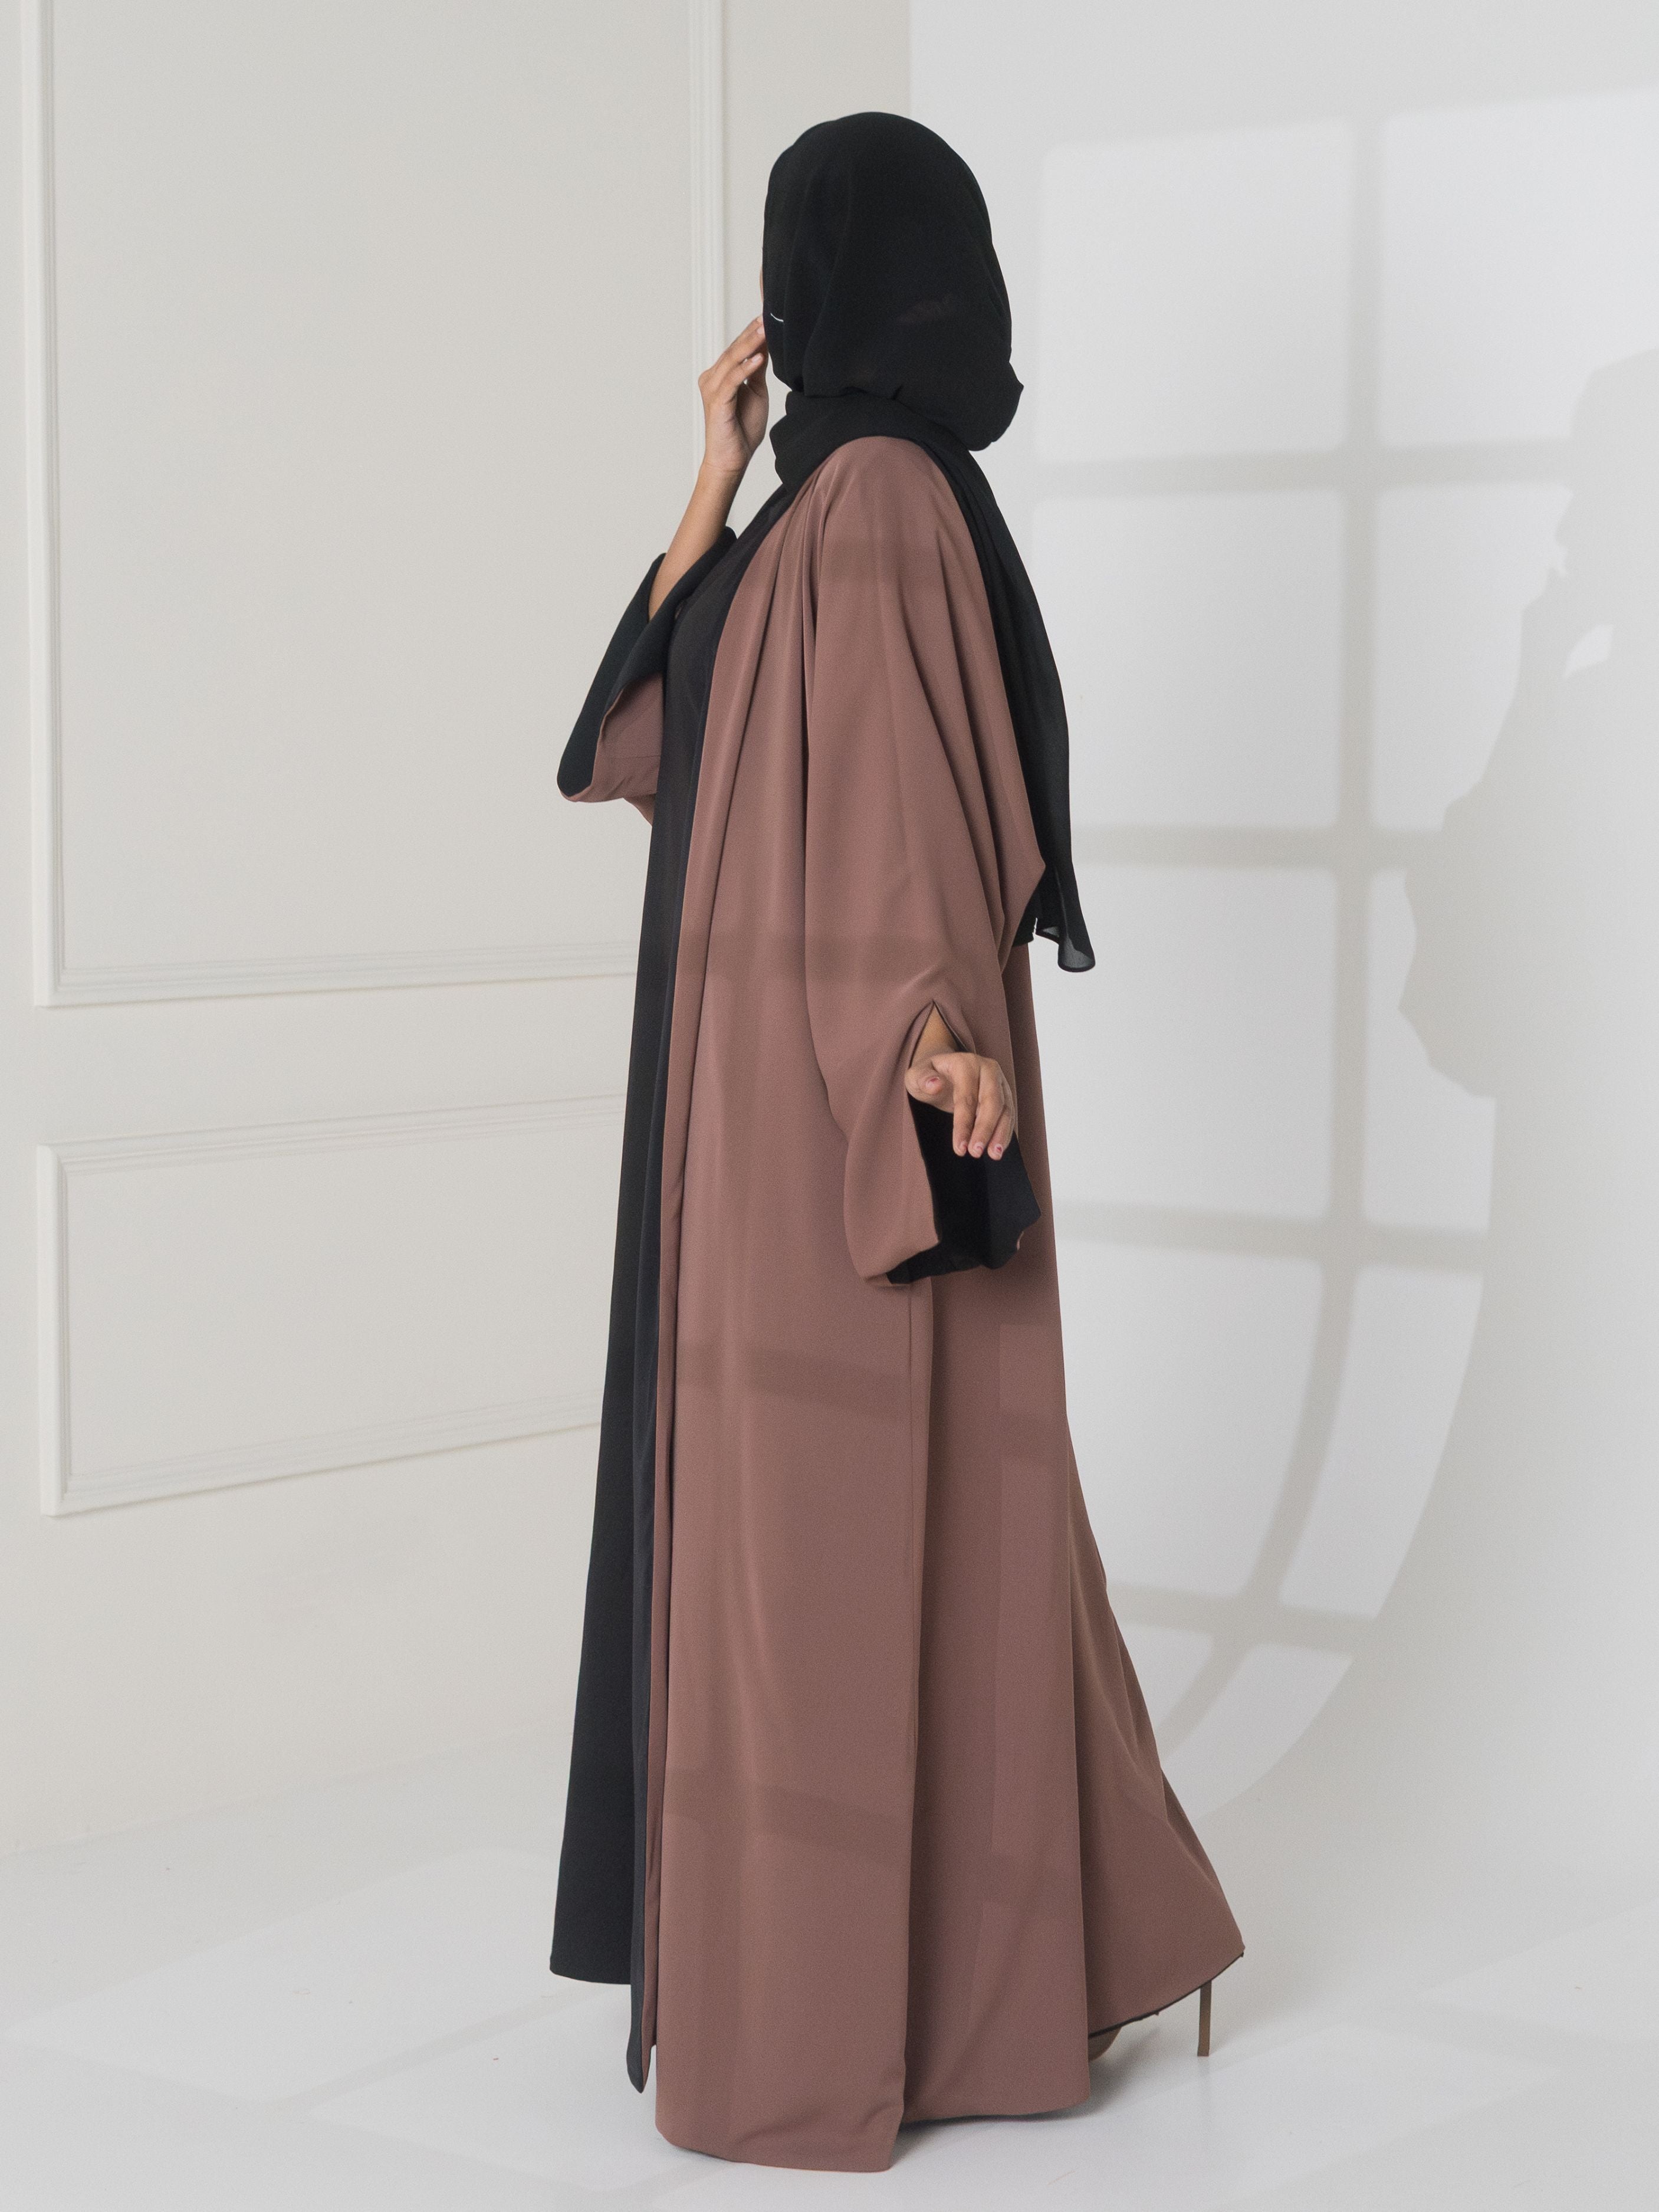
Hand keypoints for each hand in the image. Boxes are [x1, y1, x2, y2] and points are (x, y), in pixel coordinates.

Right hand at [698, 317, 768, 481]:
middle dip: (751, 332)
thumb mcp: (756, 393)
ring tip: (764, 329)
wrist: (733, 459)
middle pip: (734, 349)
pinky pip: (732, 381)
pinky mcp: (717, 402)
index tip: (768, 315)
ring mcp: (712, 389)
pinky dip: (745, 369)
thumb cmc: (742, 429)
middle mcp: (713, 378)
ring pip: (732, 361)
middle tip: (767, 315)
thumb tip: (765, 347)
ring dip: (749, 344)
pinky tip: (758, 358)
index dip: (752, 332)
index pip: (738, 348)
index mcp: (721, 375)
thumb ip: (756, 370)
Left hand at [905, 1048, 1015, 1159]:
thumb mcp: (916, 1075)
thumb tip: (935, 1085)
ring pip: (1005, 1109)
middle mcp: (987, 1069)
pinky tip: (998, 1148)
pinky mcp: (1005, 1094)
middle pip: (991, 1102)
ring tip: (994, 1155)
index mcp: (965, 1063)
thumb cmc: (929, 1076)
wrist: (944, 1071)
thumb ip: (922, 1078)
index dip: (963, 1124)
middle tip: (975, 1152)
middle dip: (985, 1129)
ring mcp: (999, 1082)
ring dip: (1000, 1133)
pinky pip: (1009, 1115)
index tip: (959, 1148)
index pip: (966, 1097)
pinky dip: (1005, 1132)